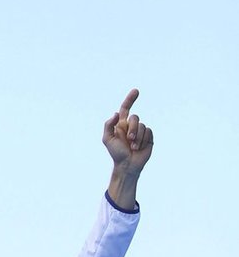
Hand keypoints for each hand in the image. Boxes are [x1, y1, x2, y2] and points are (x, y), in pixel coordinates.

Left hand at [103, 89, 152, 210]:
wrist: (127, 165)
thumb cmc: (116, 153)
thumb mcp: (107, 139)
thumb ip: (108, 125)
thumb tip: (116, 113)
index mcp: (121, 124)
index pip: (126, 108)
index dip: (130, 99)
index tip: (136, 91)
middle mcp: (131, 126)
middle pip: (135, 118)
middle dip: (132, 128)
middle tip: (129, 140)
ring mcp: (140, 131)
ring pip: (142, 126)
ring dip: (137, 137)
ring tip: (133, 147)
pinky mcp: (149, 137)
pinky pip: (148, 132)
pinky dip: (143, 140)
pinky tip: (139, 148)